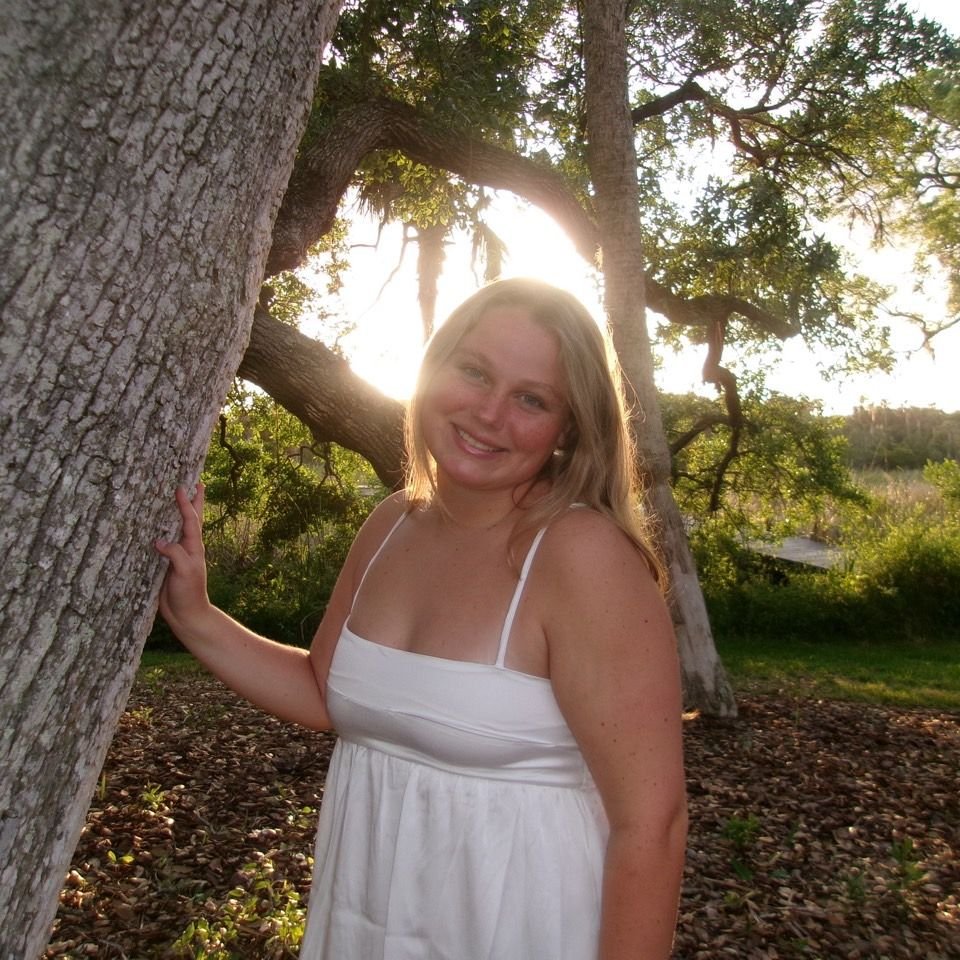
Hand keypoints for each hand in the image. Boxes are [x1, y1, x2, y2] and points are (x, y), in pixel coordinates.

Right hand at [155, 484, 211, 629]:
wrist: (186, 614)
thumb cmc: (190, 593)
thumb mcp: (186, 572)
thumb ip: (175, 554)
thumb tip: (159, 541)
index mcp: (194, 547)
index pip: (190, 520)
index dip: (185, 504)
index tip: (181, 487)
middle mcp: (186, 547)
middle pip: (190, 519)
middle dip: (193, 501)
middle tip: (195, 482)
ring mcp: (176, 555)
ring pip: (176, 528)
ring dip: (177, 512)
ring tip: (175, 496)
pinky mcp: (165, 564)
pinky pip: (162, 543)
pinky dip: (159, 531)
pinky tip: (152, 527)